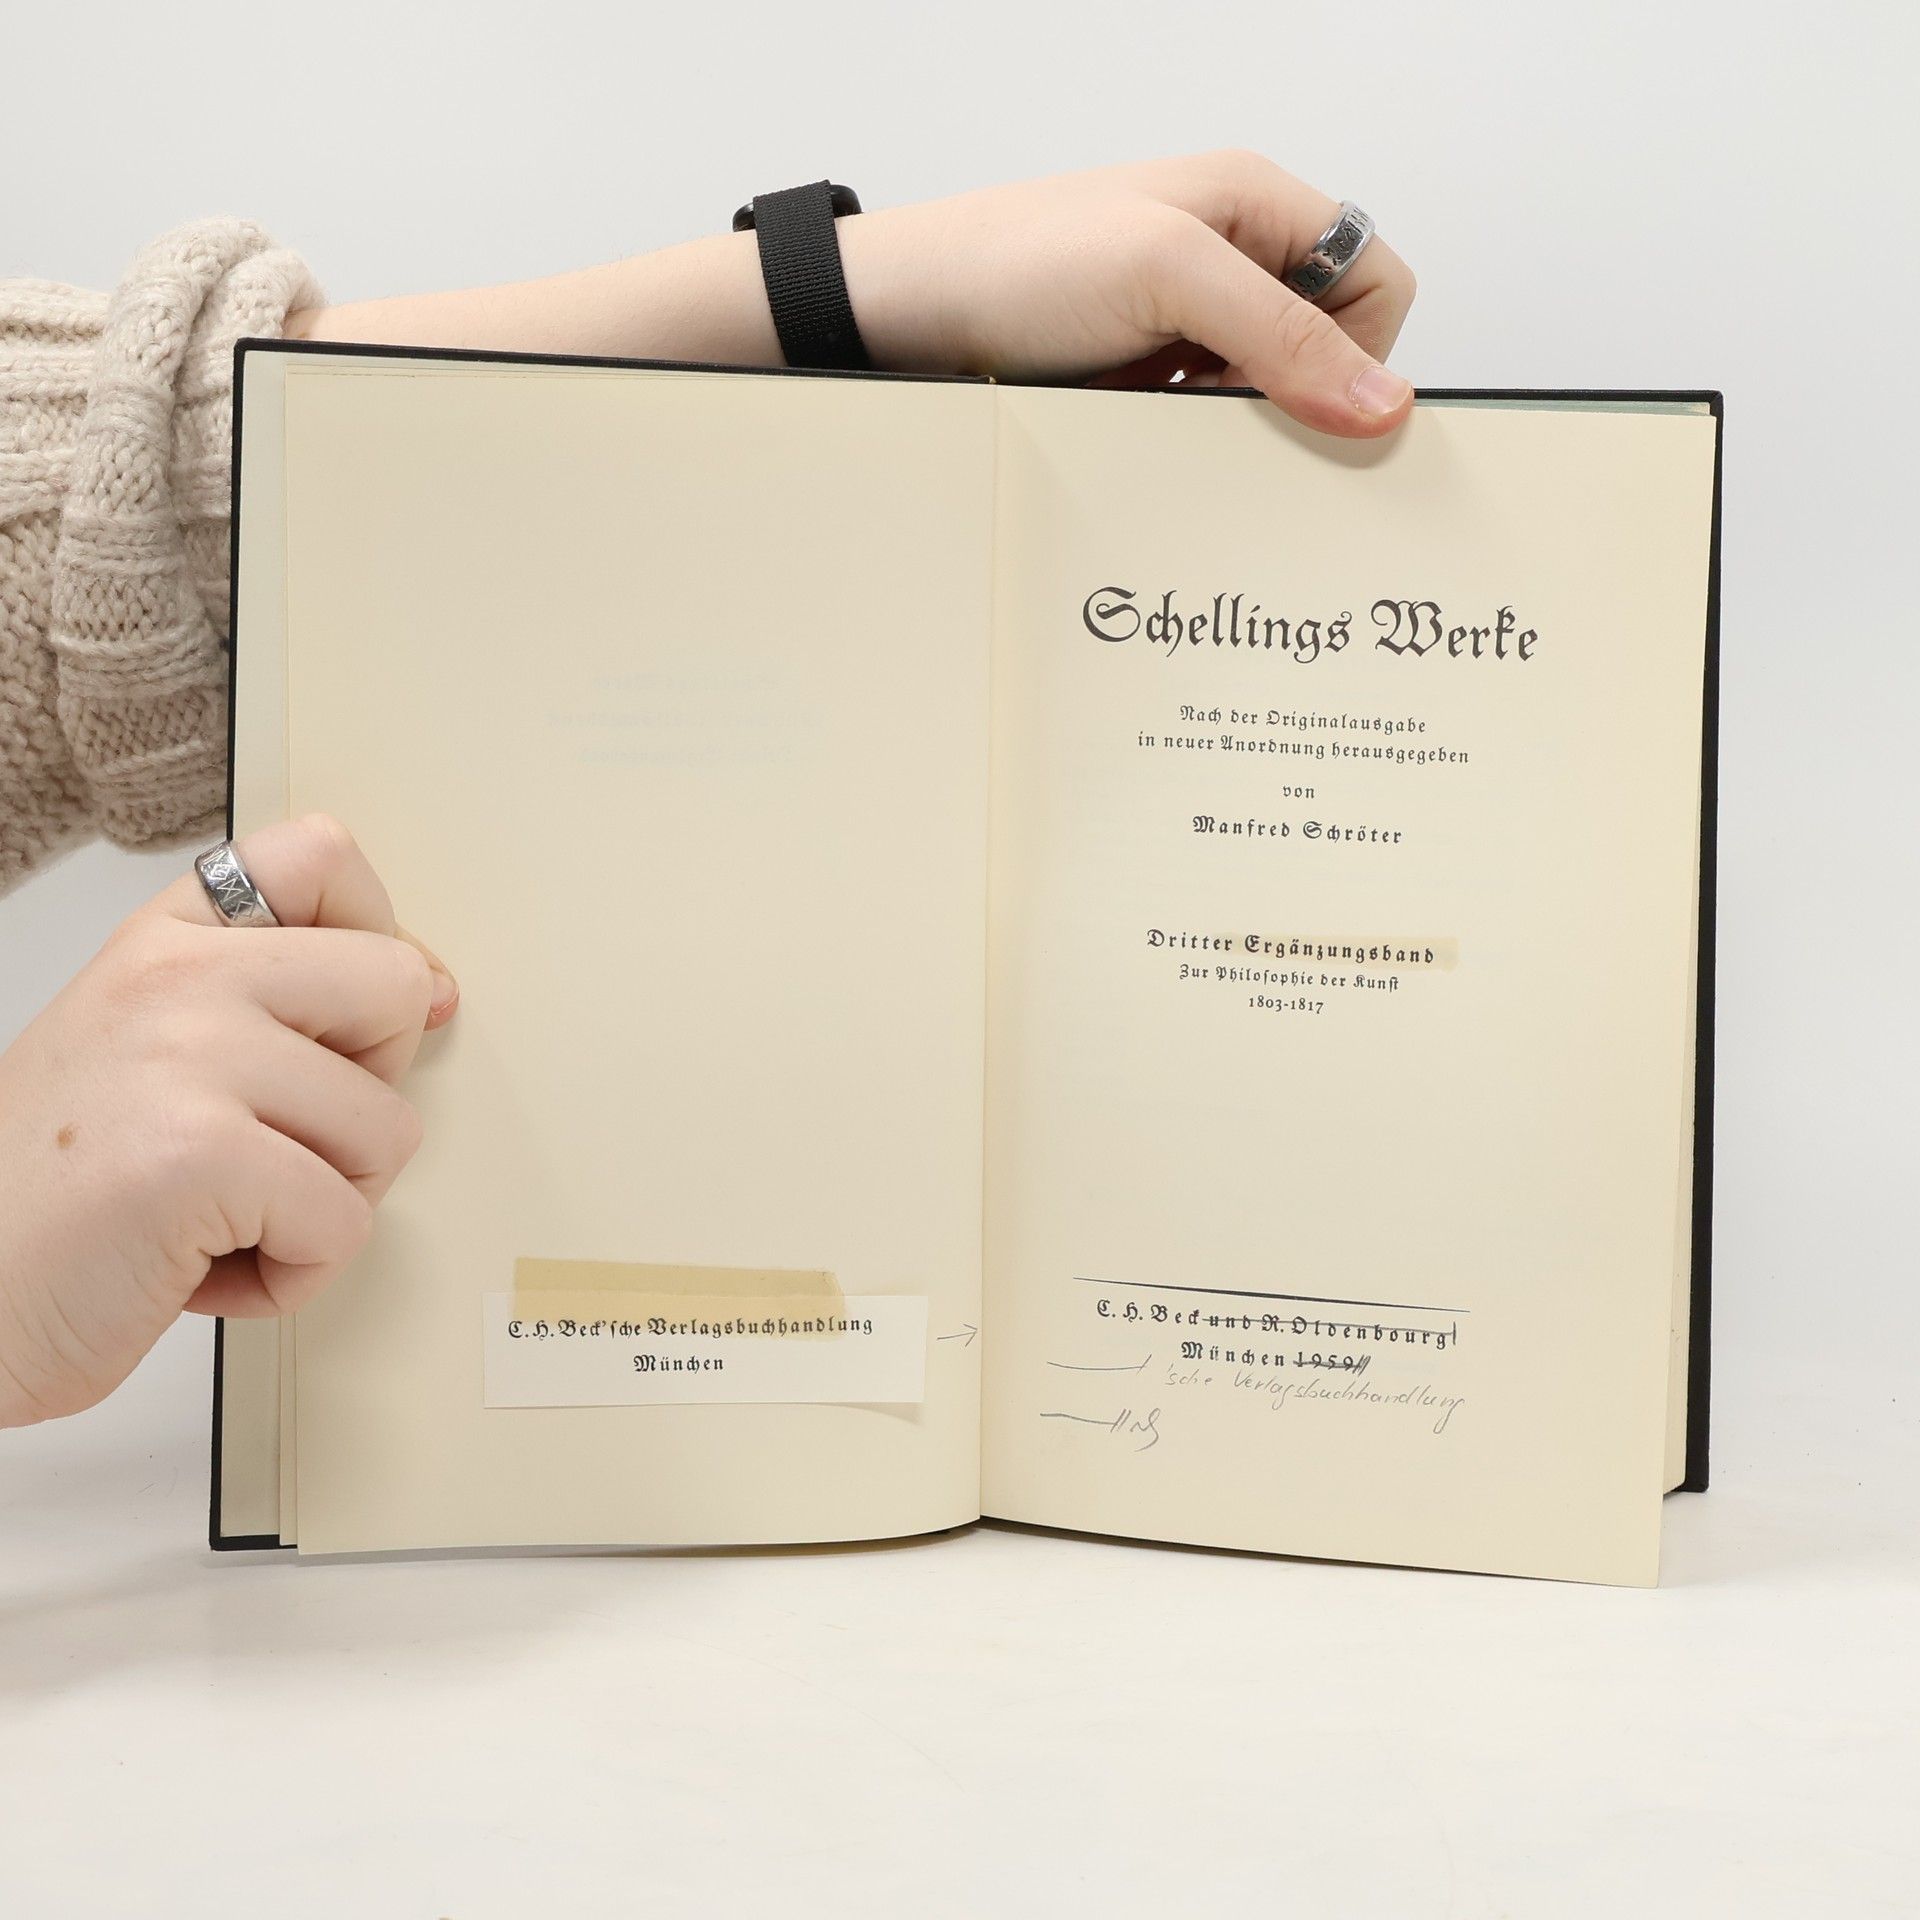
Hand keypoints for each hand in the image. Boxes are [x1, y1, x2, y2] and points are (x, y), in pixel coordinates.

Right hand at [0, 817, 456, 1426]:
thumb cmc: (56, 1203)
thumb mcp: (150, 1055)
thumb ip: (272, 1005)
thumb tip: (433, 992)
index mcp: (162, 942)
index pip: (319, 855)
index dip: (371, 936)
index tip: (346, 1020)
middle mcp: (172, 977)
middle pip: (395, 988)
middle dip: (367, 1095)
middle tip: (268, 1145)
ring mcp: (187, 1055)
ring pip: (388, 1128)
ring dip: (325, 1204)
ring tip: (219, 1216)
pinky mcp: (201, 1154)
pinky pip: (345, 1221)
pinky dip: (292, 1274)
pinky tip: (201, 1268)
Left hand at [842, 153, 1418, 436]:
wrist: (906, 316)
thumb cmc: (1014, 263)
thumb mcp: (1166, 277)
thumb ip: (1281, 334)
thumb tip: (1382, 401)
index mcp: (1253, 203)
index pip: (1375, 281)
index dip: (1357, 350)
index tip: (1304, 399)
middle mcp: (1228, 255)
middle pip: (1325, 345)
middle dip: (1291, 394)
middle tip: (1226, 412)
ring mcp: (1184, 316)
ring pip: (1266, 390)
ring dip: (1233, 420)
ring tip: (1168, 412)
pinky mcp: (1146, 369)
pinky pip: (1206, 417)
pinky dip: (1187, 434)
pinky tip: (1141, 423)